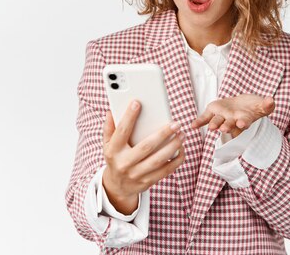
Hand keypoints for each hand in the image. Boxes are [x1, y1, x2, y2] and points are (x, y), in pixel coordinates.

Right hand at [102, 100, 185, 214]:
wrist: (117, 187)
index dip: (129, 117)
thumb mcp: (107, 144)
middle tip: (175, 123)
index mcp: (113, 151)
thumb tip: (110, 111)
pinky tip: (182, 149)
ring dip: (173, 146)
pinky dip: (176, 160)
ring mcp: (136, 174)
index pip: (121, 131)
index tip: (138, 103)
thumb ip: (109, 128)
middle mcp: (124, 163)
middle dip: (163, 134)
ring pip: (158, 160)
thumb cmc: (115, 158)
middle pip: (146, 146)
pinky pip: (165, 170)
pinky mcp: (148, 181)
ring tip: (182, 134)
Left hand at [191, 94, 274, 136]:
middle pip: (229, 125)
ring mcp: (222, 117)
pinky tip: (193, 126)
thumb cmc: (253, 107)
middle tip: (223, 129)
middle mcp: (232, 121)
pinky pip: (205, 118)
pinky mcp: (213, 111)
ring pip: (218, 121)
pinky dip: (199, 122)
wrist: (242, 105)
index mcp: (244, 120)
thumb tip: (271, 100)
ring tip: (212, 128)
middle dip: (227, 127)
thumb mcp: (262, 104)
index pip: (244, 123)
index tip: (242, 124)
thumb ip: (267, 104)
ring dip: (215, 124)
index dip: (243, 123)